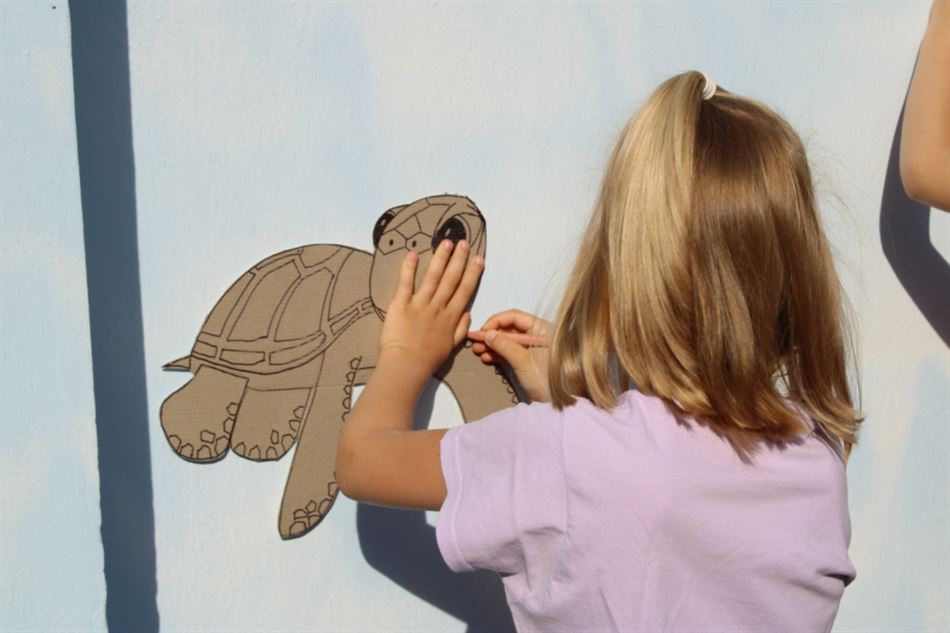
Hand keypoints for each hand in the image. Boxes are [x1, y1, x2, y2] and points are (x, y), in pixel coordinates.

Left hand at [378, 239, 483, 377]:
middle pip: (451, 279)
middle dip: (459, 259)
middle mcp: (438, 307)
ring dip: (440, 258)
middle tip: (464, 242)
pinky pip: (406, 283)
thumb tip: (468, 313)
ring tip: (446, 242)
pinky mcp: (401, 305)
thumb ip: (461, 329)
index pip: (465, 291)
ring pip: (433, 277)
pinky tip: (414, 253)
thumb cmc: (428, 359)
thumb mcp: (451, 347)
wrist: (406, 365)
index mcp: (451, 317)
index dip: (472, 274)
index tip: (478, 259)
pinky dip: (409, 268)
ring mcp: (420, 305)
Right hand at [468, 309, 551, 402]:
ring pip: (507, 340)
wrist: (559, 403)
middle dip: (491, 334)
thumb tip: (487, 333)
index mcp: (541, 329)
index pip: (515, 317)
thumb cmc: (546, 380)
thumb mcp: (524, 361)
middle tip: (474, 340)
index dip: (496, 321)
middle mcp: (537, 335)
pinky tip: (485, 357)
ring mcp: (531, 348)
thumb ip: (505, 346)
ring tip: (476, 350)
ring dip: (491, 344)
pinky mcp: (527, 360)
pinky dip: (497, 353)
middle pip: (509, 328)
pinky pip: (509, 352)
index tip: (482, 331)